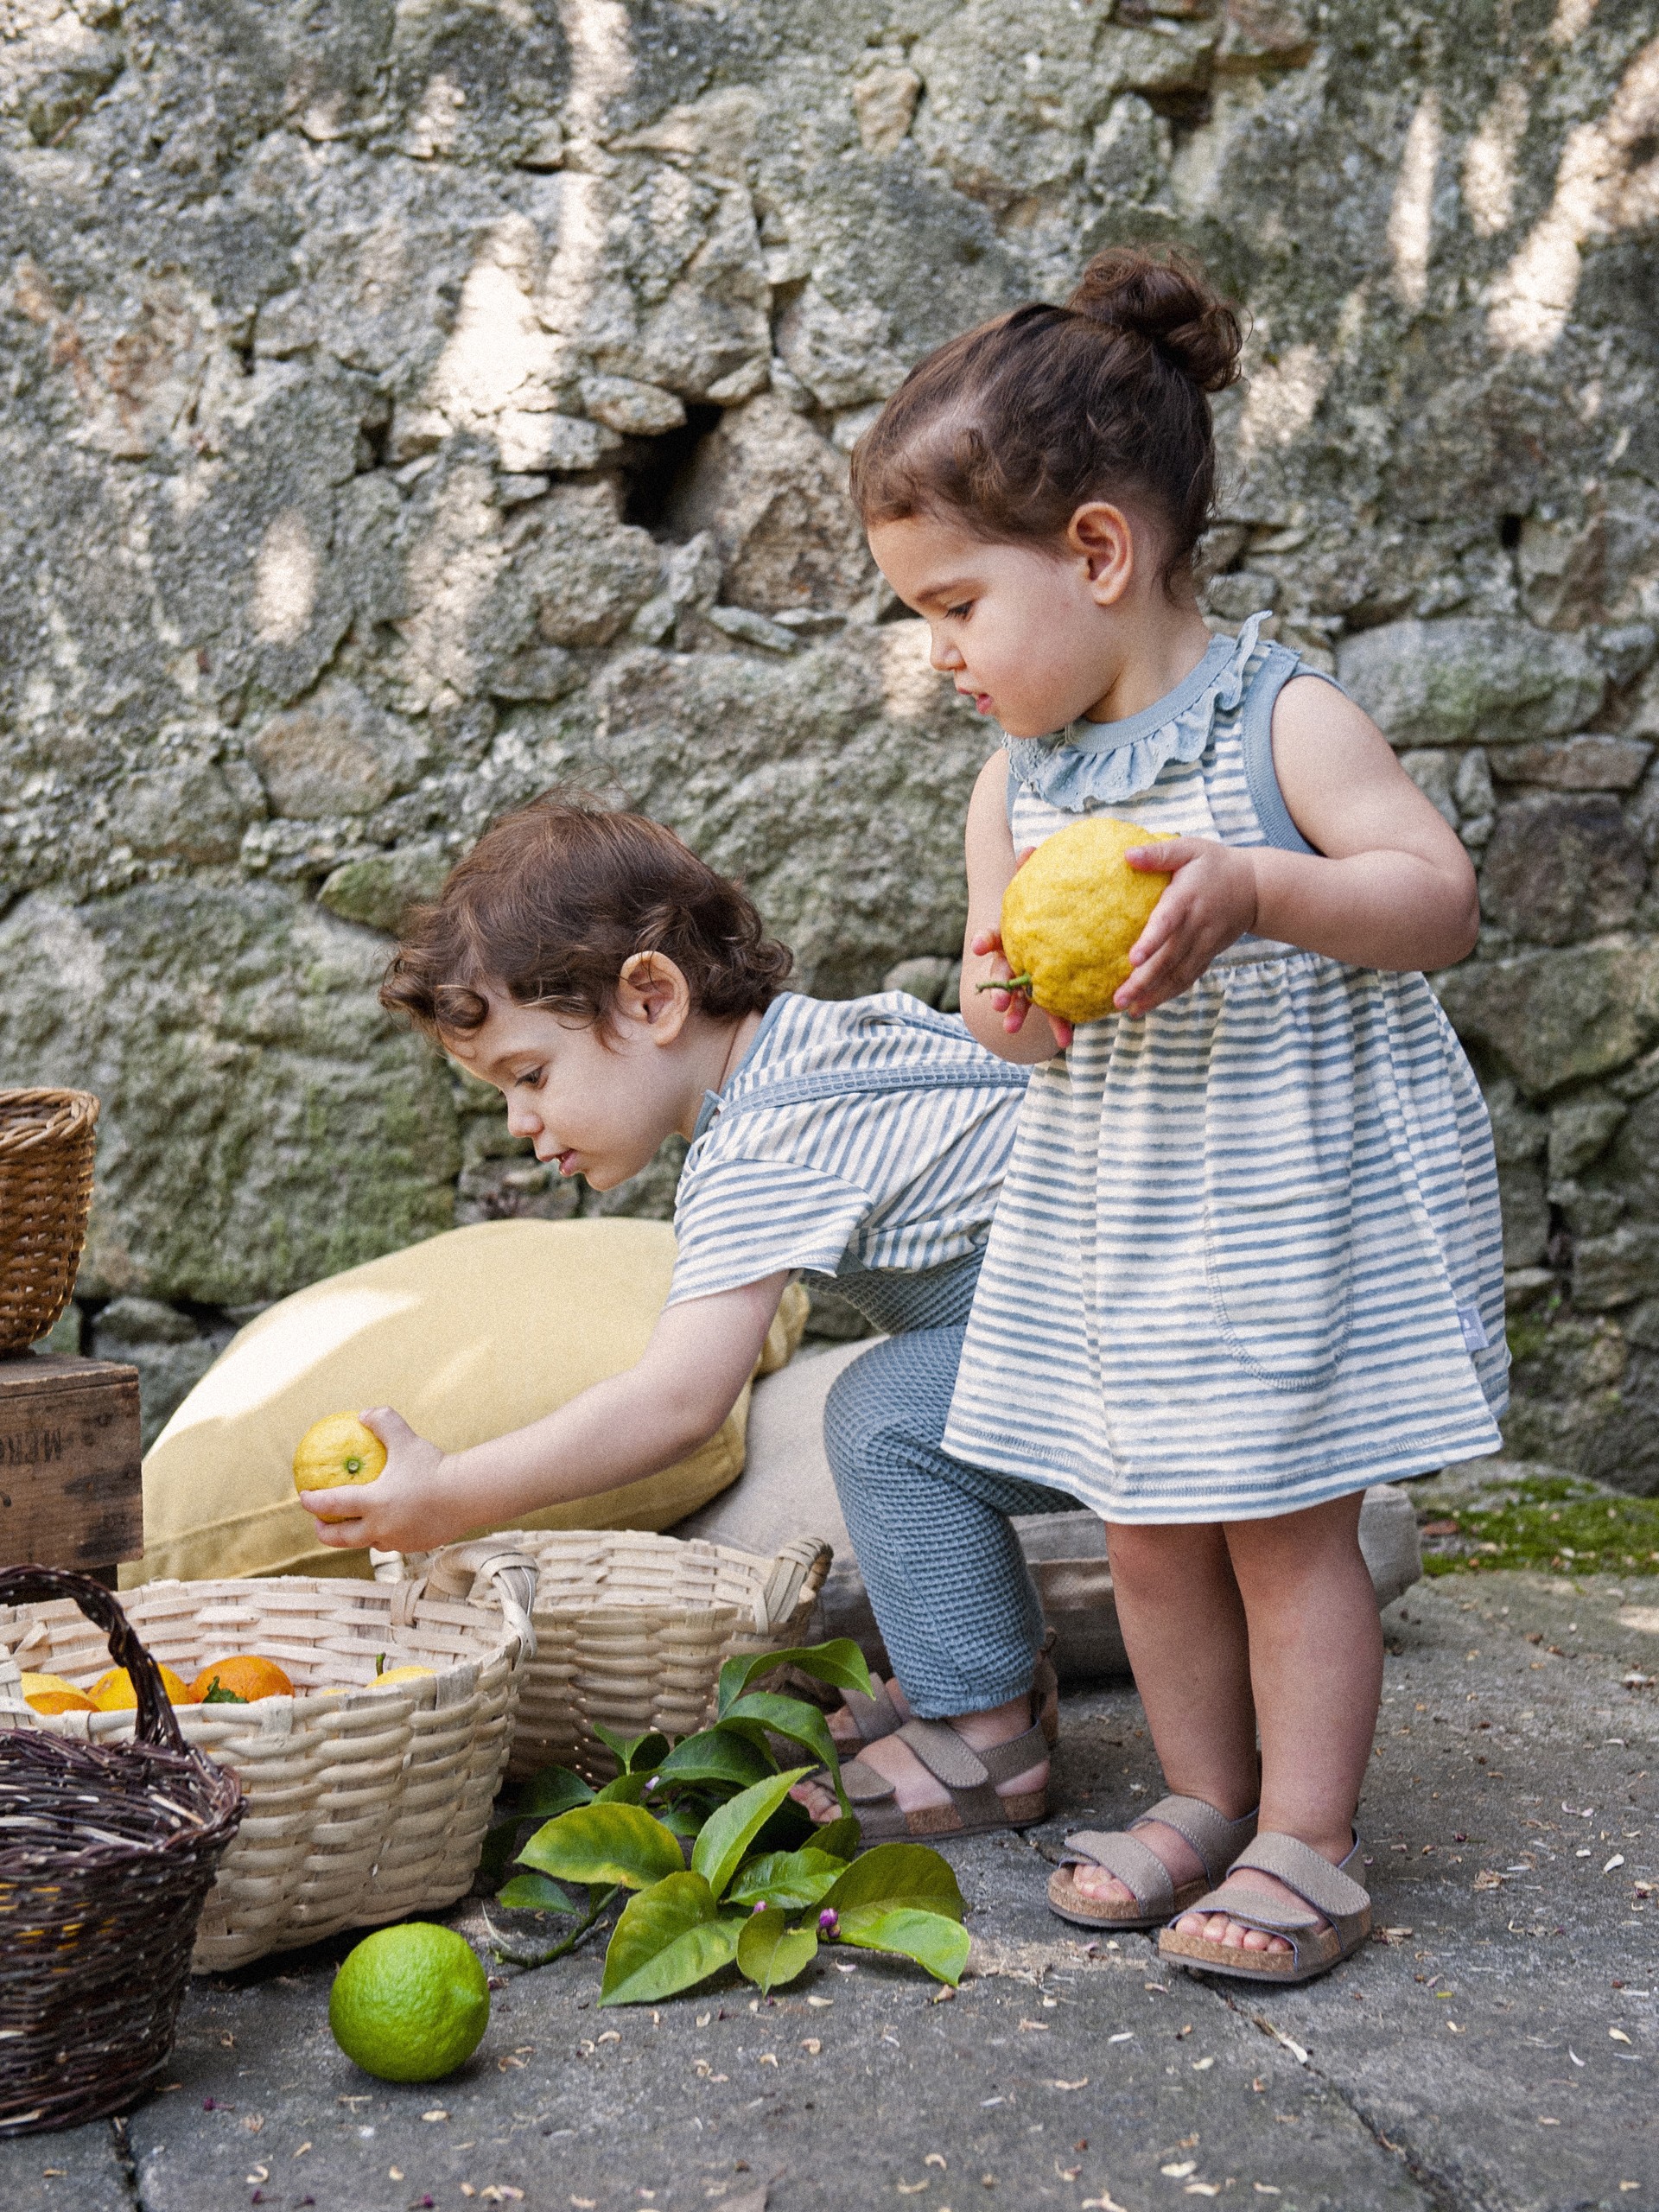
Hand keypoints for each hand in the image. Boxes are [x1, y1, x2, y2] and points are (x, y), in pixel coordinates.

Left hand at [297, 1408, 459, 1552]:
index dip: (312, 1502)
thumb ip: (383, 1422)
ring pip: (366, 1543)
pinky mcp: (415, 1547)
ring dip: (355, 1535)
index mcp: (373, 1503)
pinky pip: (392, 1543)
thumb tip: (363, 1414)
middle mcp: (380, 1528)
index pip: (331, 1506)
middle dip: (323, 1532)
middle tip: (320, 1520)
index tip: (303, 1496)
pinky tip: (391, 1523)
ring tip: (354, 1524)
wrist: (469, 1495)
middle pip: (340, 1538)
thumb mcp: (406, 1439)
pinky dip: (384, 1534)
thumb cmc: (434, 1465)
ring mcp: (397, 1541)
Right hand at [971, 850, 1074, 1047]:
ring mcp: (1030, 979)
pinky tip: (1067, 1040)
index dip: (987, 941)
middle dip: (999, 990)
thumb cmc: (1046, 901)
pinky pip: (1055, 1010)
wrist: (1059, 924)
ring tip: (1012, 1030)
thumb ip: (1033, 869)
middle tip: (997, 1004)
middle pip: (1003, 974)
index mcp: (1010, 935)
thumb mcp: (1040, 884)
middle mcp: (1014, 959)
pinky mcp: (1052, 993)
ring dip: (1017, 1014)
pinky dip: (1059, 1025)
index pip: (994, 936)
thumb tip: (1031, 848)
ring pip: (1021, 998)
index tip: (980, 946)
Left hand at [1115, 837, 1257, 1015]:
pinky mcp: (1207, 954)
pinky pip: (1187, 978)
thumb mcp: (1190, 849)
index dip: (1151, 942)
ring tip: (1129, 1010)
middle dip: (1143, 981)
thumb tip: (1126, 855)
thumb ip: (1159, 853)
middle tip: (1119, 999)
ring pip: (1177, 975)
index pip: (1167, 923)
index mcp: (1187, 899)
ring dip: (1153, 995)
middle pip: (1168, 958)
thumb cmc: (1216, 864)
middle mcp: (1196, 926)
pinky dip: (1168, 994)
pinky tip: (1146, 1005)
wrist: (1257, 887)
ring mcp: (1203, 944)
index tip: (1133, 959)